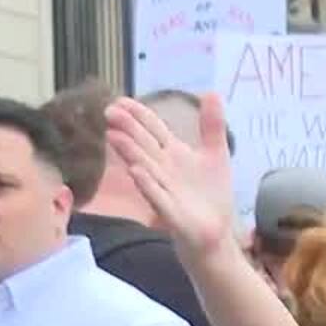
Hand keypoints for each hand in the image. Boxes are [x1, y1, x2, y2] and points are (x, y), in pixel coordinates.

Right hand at [105, 94, 235, 258]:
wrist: (216, 233)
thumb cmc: (211, 194)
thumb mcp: (215, 154)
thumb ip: (212, 126)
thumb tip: (211, 92)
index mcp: (172, 154)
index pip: (152, 129)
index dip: (138, 115)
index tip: (120, 100)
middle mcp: (163, 169)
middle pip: (144, 145)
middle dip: (128, 130)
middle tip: (109, 112)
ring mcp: (164, 191)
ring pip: (145, 168)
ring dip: (130, 153)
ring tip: (114, 137)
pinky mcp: (171, 214)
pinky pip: (157, 197)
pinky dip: (147, 185)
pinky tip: (137, 172)